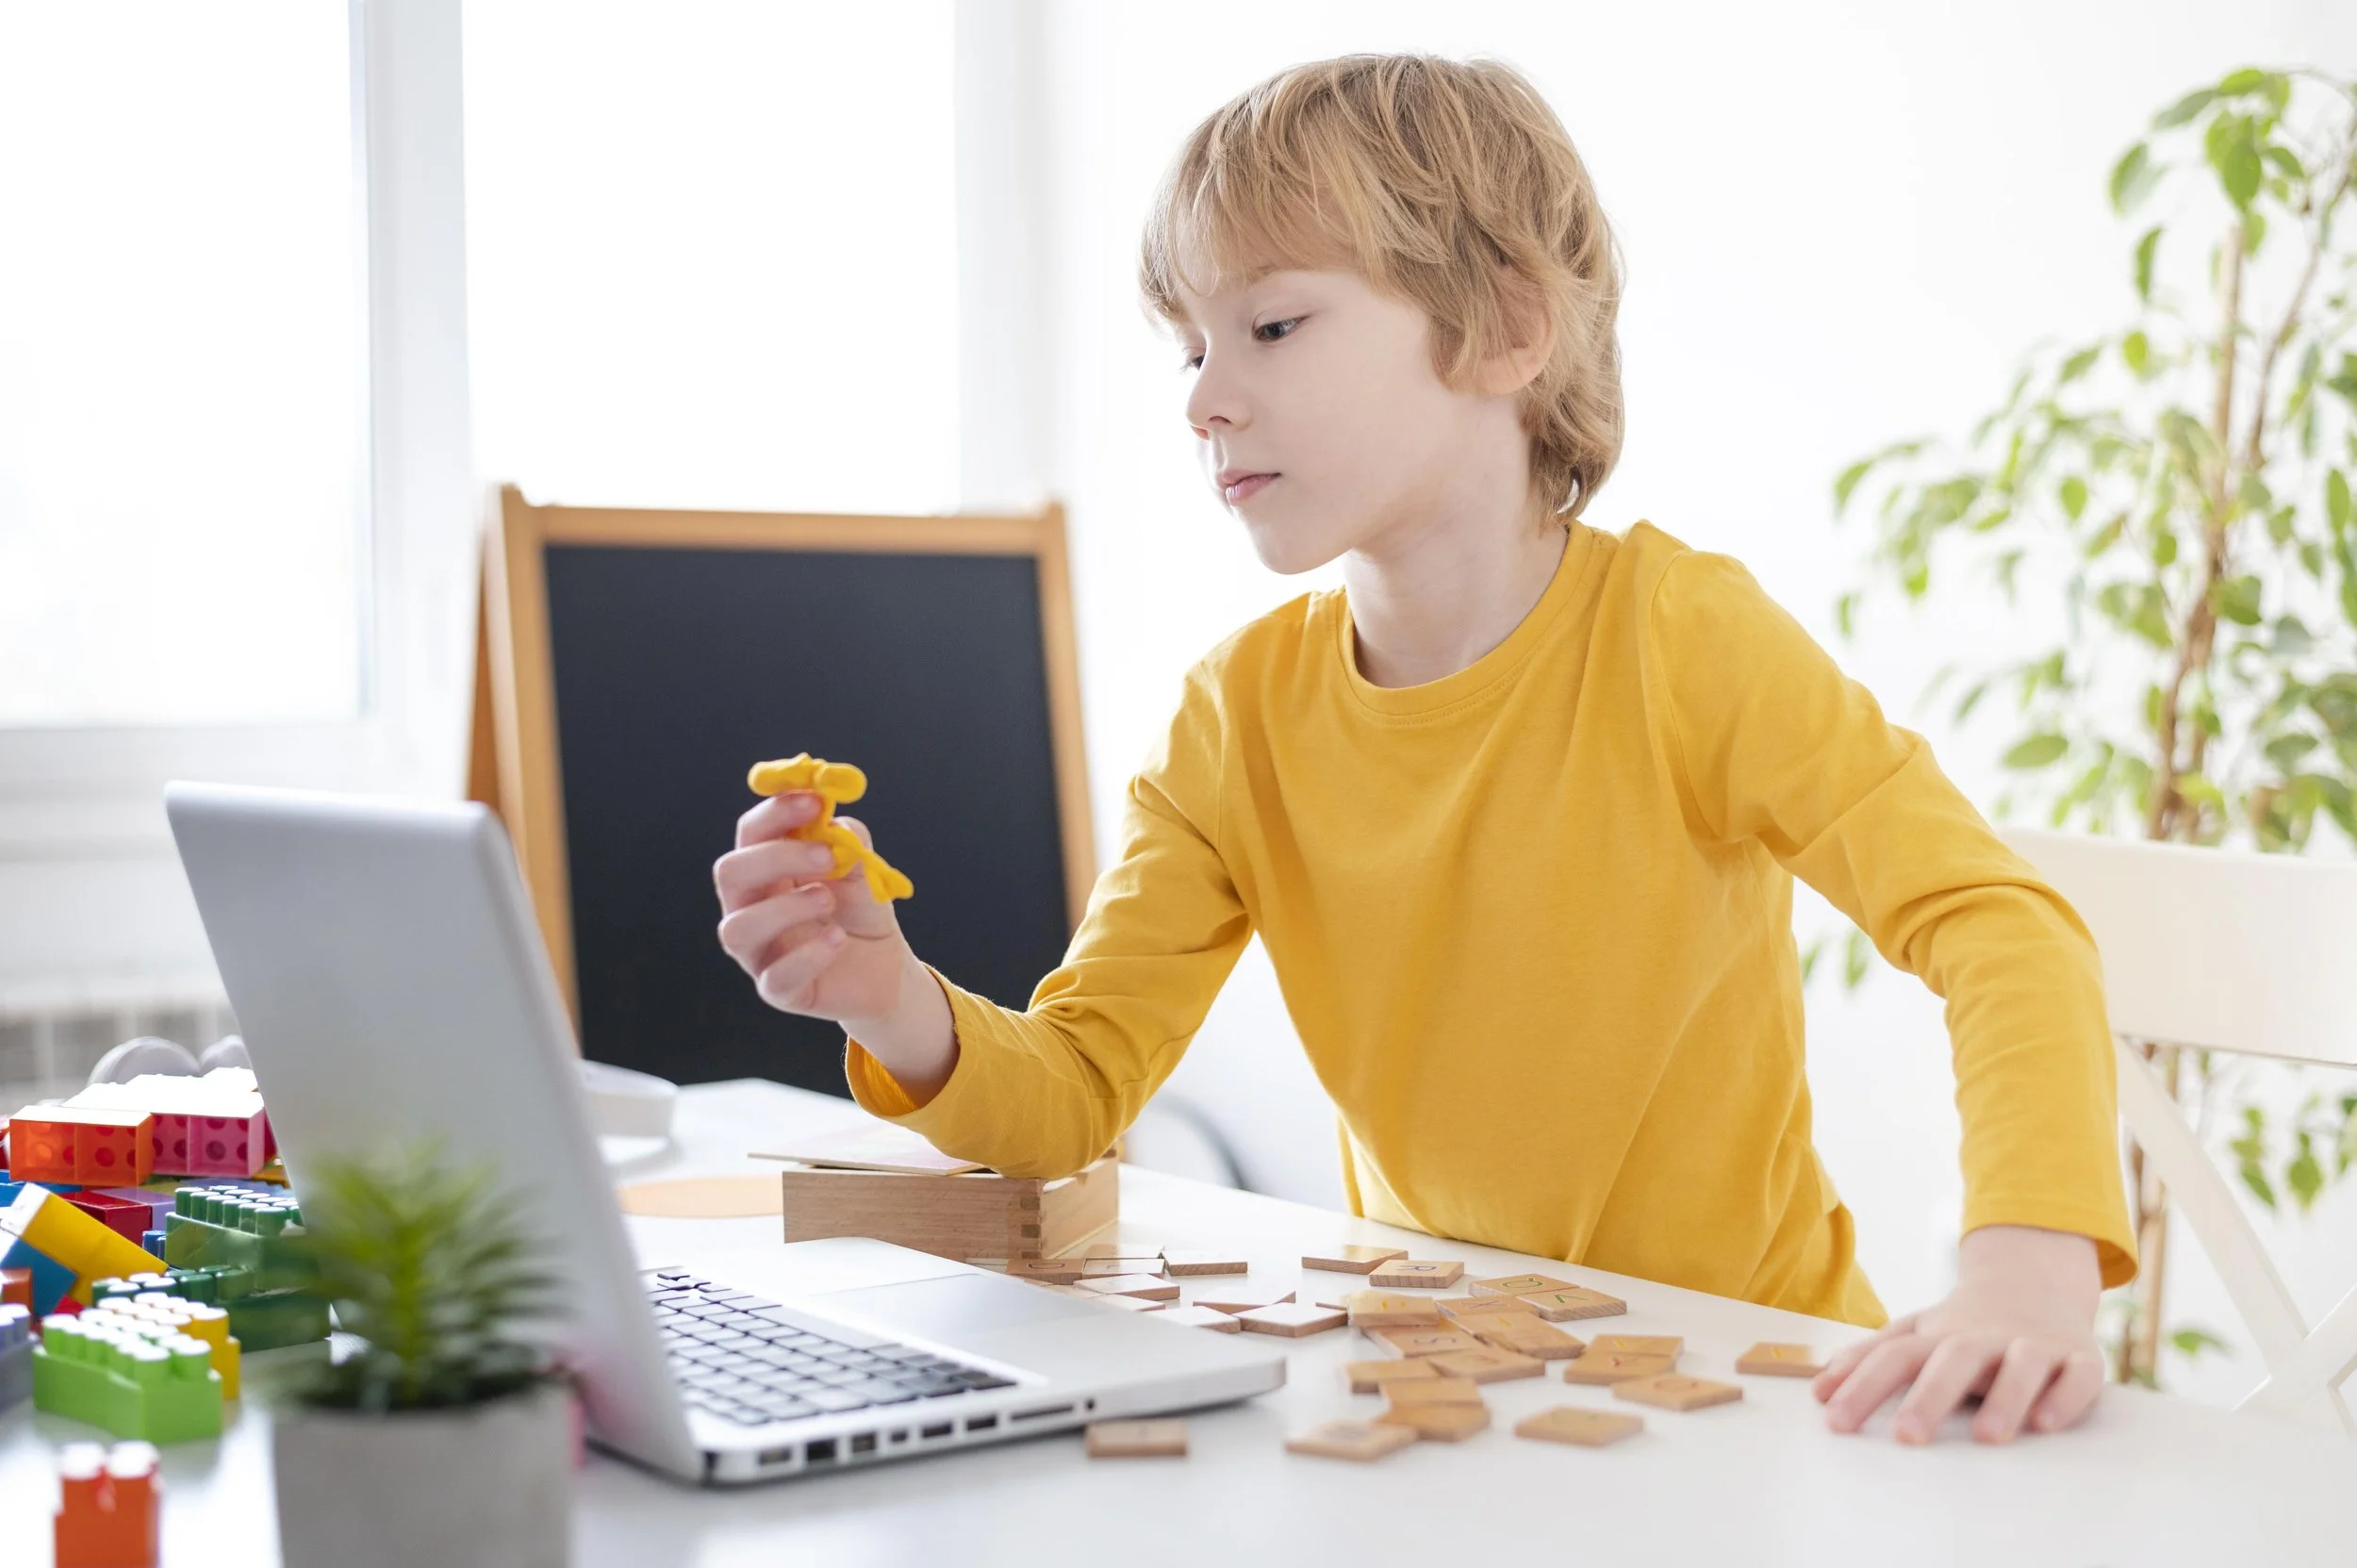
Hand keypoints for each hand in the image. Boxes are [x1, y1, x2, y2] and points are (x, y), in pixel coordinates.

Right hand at [713, 793, 911, 1023]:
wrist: (885, 969)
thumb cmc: (860, 911)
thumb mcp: (863, 869)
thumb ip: (847, 840)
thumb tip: (833, 820)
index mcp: (766, 869)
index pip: (751, 833)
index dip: (776, 812)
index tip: (813, 801)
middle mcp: (751, 907)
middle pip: (731, 874)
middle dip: (775, 857)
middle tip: (826, 855)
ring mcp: (759, 952)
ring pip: (737, 927)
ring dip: (784, 907)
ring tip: (829, 899)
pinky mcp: (779, 990)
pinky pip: (776, 977)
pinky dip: (808, 955)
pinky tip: (837, 940)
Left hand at [1813, 1224, 2103, 1443]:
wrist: (2034, 1284)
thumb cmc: (1964, 1326)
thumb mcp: (1916, 1333)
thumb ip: (1870, 1358)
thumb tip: (1820, 1389)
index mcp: (1939, 1337)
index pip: (1894, 1358)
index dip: (1863, 1387)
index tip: (1835, 1423)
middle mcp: (1983, 1339)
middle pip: (1954, 1359)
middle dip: (1930, 1397)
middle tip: (1907, 1436)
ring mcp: (2033, 1345)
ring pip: (2021, 1365)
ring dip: (2005, 1398)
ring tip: (1988, 1437)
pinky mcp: (2079, 1358)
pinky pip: (2078, 1376)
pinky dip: (2065, 1398)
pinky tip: (2046, 1424)